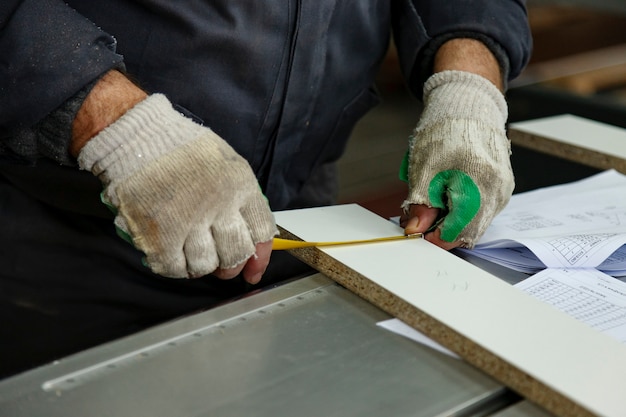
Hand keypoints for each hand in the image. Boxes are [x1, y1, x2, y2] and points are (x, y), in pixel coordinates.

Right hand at [77, 94, 277, 279]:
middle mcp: (220, 206)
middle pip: (236, 255)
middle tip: (220, 264)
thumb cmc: (182, 148)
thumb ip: (240, 197)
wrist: (138, 137)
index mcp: (240, 187)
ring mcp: (190, 222)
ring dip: (201, 265)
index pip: (262, 233)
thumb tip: (248, 233)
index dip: (259, 257)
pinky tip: (171, 255)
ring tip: (191, 253)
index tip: (253, 270)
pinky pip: (175, 268)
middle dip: (230, 265)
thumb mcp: (227, 163)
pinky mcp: (160, 234)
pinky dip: (175, 267)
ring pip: (206, 265)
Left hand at [401, 70, 513, 248]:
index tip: (418, 230)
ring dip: (451, 219)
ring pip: (475, 221)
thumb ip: (421, 204)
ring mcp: (503, 190)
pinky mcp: (502, 187)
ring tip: (433, 200)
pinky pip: (482, 210)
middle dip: (441, 229)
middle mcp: (497, 192)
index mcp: (479, 187)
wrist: (468, 107)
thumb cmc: (446, 133)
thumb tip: (416, 229)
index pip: (459, 232)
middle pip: (469, 230)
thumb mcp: (423, 170)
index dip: (435, 237)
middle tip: (421, 216)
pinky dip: (462, 209)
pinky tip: (448, 193)